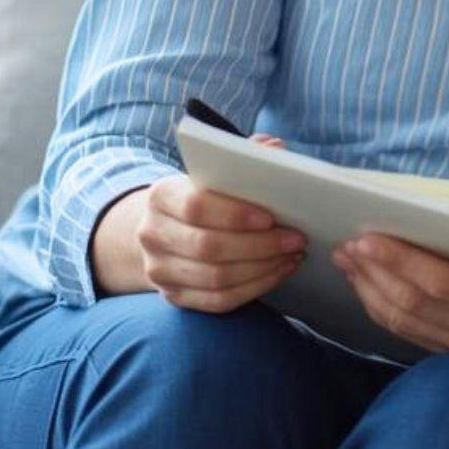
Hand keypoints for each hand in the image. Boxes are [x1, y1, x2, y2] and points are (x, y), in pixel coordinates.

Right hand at [92, 133, 304, 310]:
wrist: (166, 229)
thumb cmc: (204, 194)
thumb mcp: (215, 171)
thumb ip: (245, 155)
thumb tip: (275, 147)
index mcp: (161, 195)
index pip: (195, 206)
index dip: (235, 215)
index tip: (271, 217)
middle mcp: (152, 234)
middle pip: (208, 247)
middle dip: (259, 245)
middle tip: (296, 239)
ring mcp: (159, 270)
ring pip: (215, 278)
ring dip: (262, 268)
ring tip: (292, 255)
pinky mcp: (174, 296)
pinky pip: (218, 301)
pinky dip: (254, 289)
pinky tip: (278, 272)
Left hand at [333, 180, 448, 351]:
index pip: (443, 282)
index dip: (403, 261)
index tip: (369, 238)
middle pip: (413, 301)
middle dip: (376, 272)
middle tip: (348, 244)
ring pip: (401, 318)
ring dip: (368, 288)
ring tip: (347, 259)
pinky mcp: (442, 350)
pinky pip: (402, 329)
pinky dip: (376, 304)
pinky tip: (362, 282)